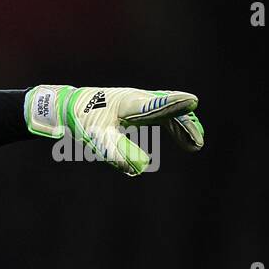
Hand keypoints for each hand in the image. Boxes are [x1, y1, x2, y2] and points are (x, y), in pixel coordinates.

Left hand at [25, 85, 203, 175]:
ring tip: (195, 145)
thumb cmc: (83, 121)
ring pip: (169, 113)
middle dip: (184, 123)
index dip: (173, 103)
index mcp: (128, 102)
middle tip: (197, 143)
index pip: (154, 104)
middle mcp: (138, 99)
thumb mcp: (96, 138)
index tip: (192, 101)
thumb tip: (139, 169)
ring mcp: (140, 102)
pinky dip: (176, 127)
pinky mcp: (140, 109)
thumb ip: (117, 152)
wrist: (70, 106)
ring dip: (183, 127)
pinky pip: (164, 117)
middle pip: (168, 108)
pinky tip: (185, 141)